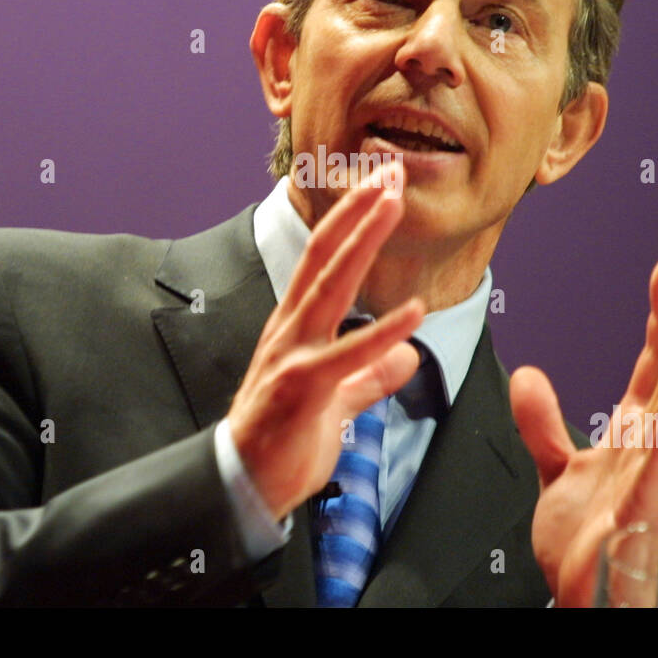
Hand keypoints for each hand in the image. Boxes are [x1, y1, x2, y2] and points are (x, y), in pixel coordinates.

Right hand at [227, 161, 424, 520]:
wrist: (242, 487)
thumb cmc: (283, 441)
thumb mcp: (336, 400)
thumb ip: (370, 375)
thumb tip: (405, 358)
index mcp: (296, 326)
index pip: (324, 259)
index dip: (352, 220)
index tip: (382, 186)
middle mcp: (290, 329)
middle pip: (324, 255)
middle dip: (357, 210)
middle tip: (390, 170)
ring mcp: (292, 354)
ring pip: (329, 286)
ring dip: (362, 241)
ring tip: (393, 205)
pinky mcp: (301, 388)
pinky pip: (346, 355)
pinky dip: (382, 332)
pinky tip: (415, 313)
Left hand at [510, 259, 657, 606]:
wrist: (582, 594)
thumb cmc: (583, 541)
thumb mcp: (555, 469)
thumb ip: (544, 424)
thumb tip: (529, 375)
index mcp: (633, 434)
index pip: (653, 364)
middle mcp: (649, 448)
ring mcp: (650, 478)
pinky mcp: (639, 513)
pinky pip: (655, 476)